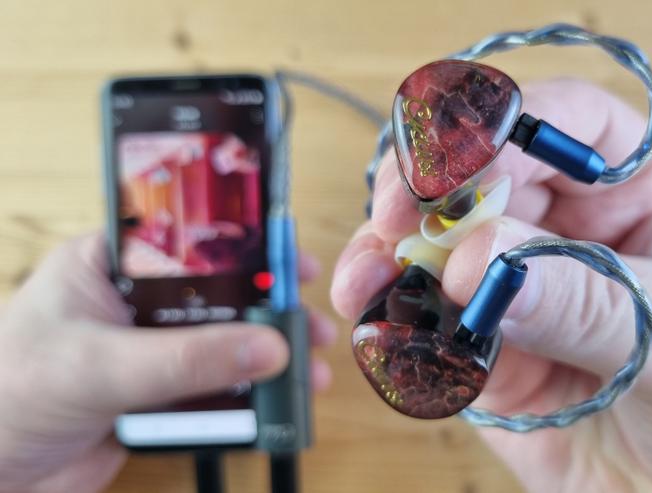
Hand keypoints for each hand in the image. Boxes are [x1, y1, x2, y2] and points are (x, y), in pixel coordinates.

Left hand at [0, 234, 336, 492]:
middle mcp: (134, 305)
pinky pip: (212, 391)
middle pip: (217, 296)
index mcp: (109, 267)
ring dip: (266, 358)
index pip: (188, 240)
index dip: (244, 245)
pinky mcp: (155, 397)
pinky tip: (276, 403)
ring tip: (308, 372)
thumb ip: (184, 358)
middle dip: (268, 311)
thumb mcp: (99, 365)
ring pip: (220, 346)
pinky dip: (247, 399)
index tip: (291, 261)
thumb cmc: (5, 395)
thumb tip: (267, 347)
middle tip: (309, 322)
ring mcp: (146, 352)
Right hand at [331, 79, 651, 491]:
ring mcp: (520, 297)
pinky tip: (379, 329)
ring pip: (434, 251)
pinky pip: (426, 330)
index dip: (508, 126)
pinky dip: (391, 325)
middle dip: (428, 189)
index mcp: (634, 197)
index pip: (564, 125)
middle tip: (397, 218)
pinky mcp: (488, 361)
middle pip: (480, 179)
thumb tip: (485, 259)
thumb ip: (591, 301)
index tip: (466, 162)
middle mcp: (567, 236)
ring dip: (389, 256)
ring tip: (368, 280)